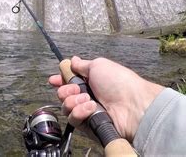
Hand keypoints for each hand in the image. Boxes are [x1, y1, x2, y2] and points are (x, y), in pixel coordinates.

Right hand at [49, 56, 163, 141]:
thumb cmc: (118, 82)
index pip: (68, 81)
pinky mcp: (87, 125)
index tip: (53, 80)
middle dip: (66, 90)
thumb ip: (81, 65)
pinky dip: (79, 112)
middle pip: (63, 94)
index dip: (59, 80)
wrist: (132, 105)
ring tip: (88, 99)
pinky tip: (90, 108)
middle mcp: (86, 96)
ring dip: (72, 101)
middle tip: (76, 89)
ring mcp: (86, 111)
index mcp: (89, 81)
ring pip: (66, 107)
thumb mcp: (98, 65)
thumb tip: (73, 60)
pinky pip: (73, 119)